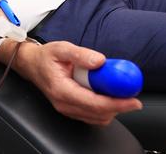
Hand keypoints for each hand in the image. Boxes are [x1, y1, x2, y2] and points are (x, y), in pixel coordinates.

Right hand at [25, 42, 142, 124]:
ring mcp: (67, 109)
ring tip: (119, 91)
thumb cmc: (46, 57)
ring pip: (98, 118)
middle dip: (119, 106)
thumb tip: (100, 61)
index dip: (117, 103)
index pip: (95, 103)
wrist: (32, 65)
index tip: (133, 100)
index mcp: (62, 90)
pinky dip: (105, 109)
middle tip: (132, 93)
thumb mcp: (62, 48)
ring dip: (112, 108)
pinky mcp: (71, 110)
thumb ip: (81, 54)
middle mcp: (64, 104)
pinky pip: (93, 116)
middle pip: (99, 114)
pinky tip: (108, 95)